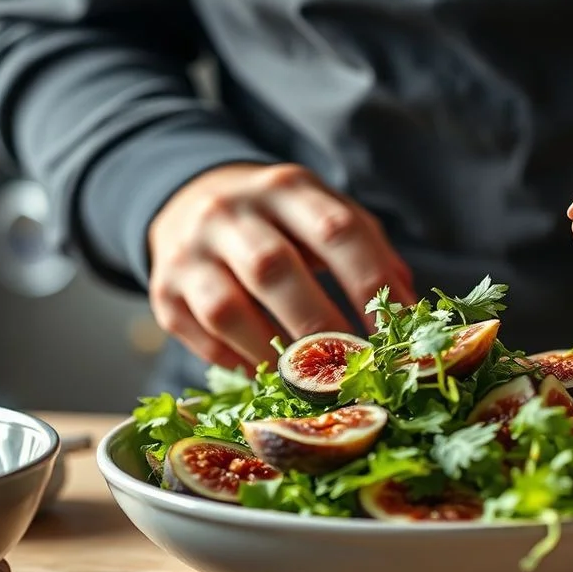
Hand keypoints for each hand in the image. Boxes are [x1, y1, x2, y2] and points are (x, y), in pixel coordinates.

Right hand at [147, 162, 415, 369]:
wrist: (188, 201)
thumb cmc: (278, 220)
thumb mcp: (321, 211)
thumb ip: (367, 248)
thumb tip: (409, 306)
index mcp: (286, 188)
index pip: (335, 230)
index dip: (369, 282)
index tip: (395, 330)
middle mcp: (230, 212)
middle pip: (274, 269)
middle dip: (319, 326)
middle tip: (353, 368)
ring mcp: (189, 252)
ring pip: (227, 309)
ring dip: (272, 352)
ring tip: (308, 384)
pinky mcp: (163, 290)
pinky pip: (199, 336)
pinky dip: (236, 362)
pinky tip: (267, 375)